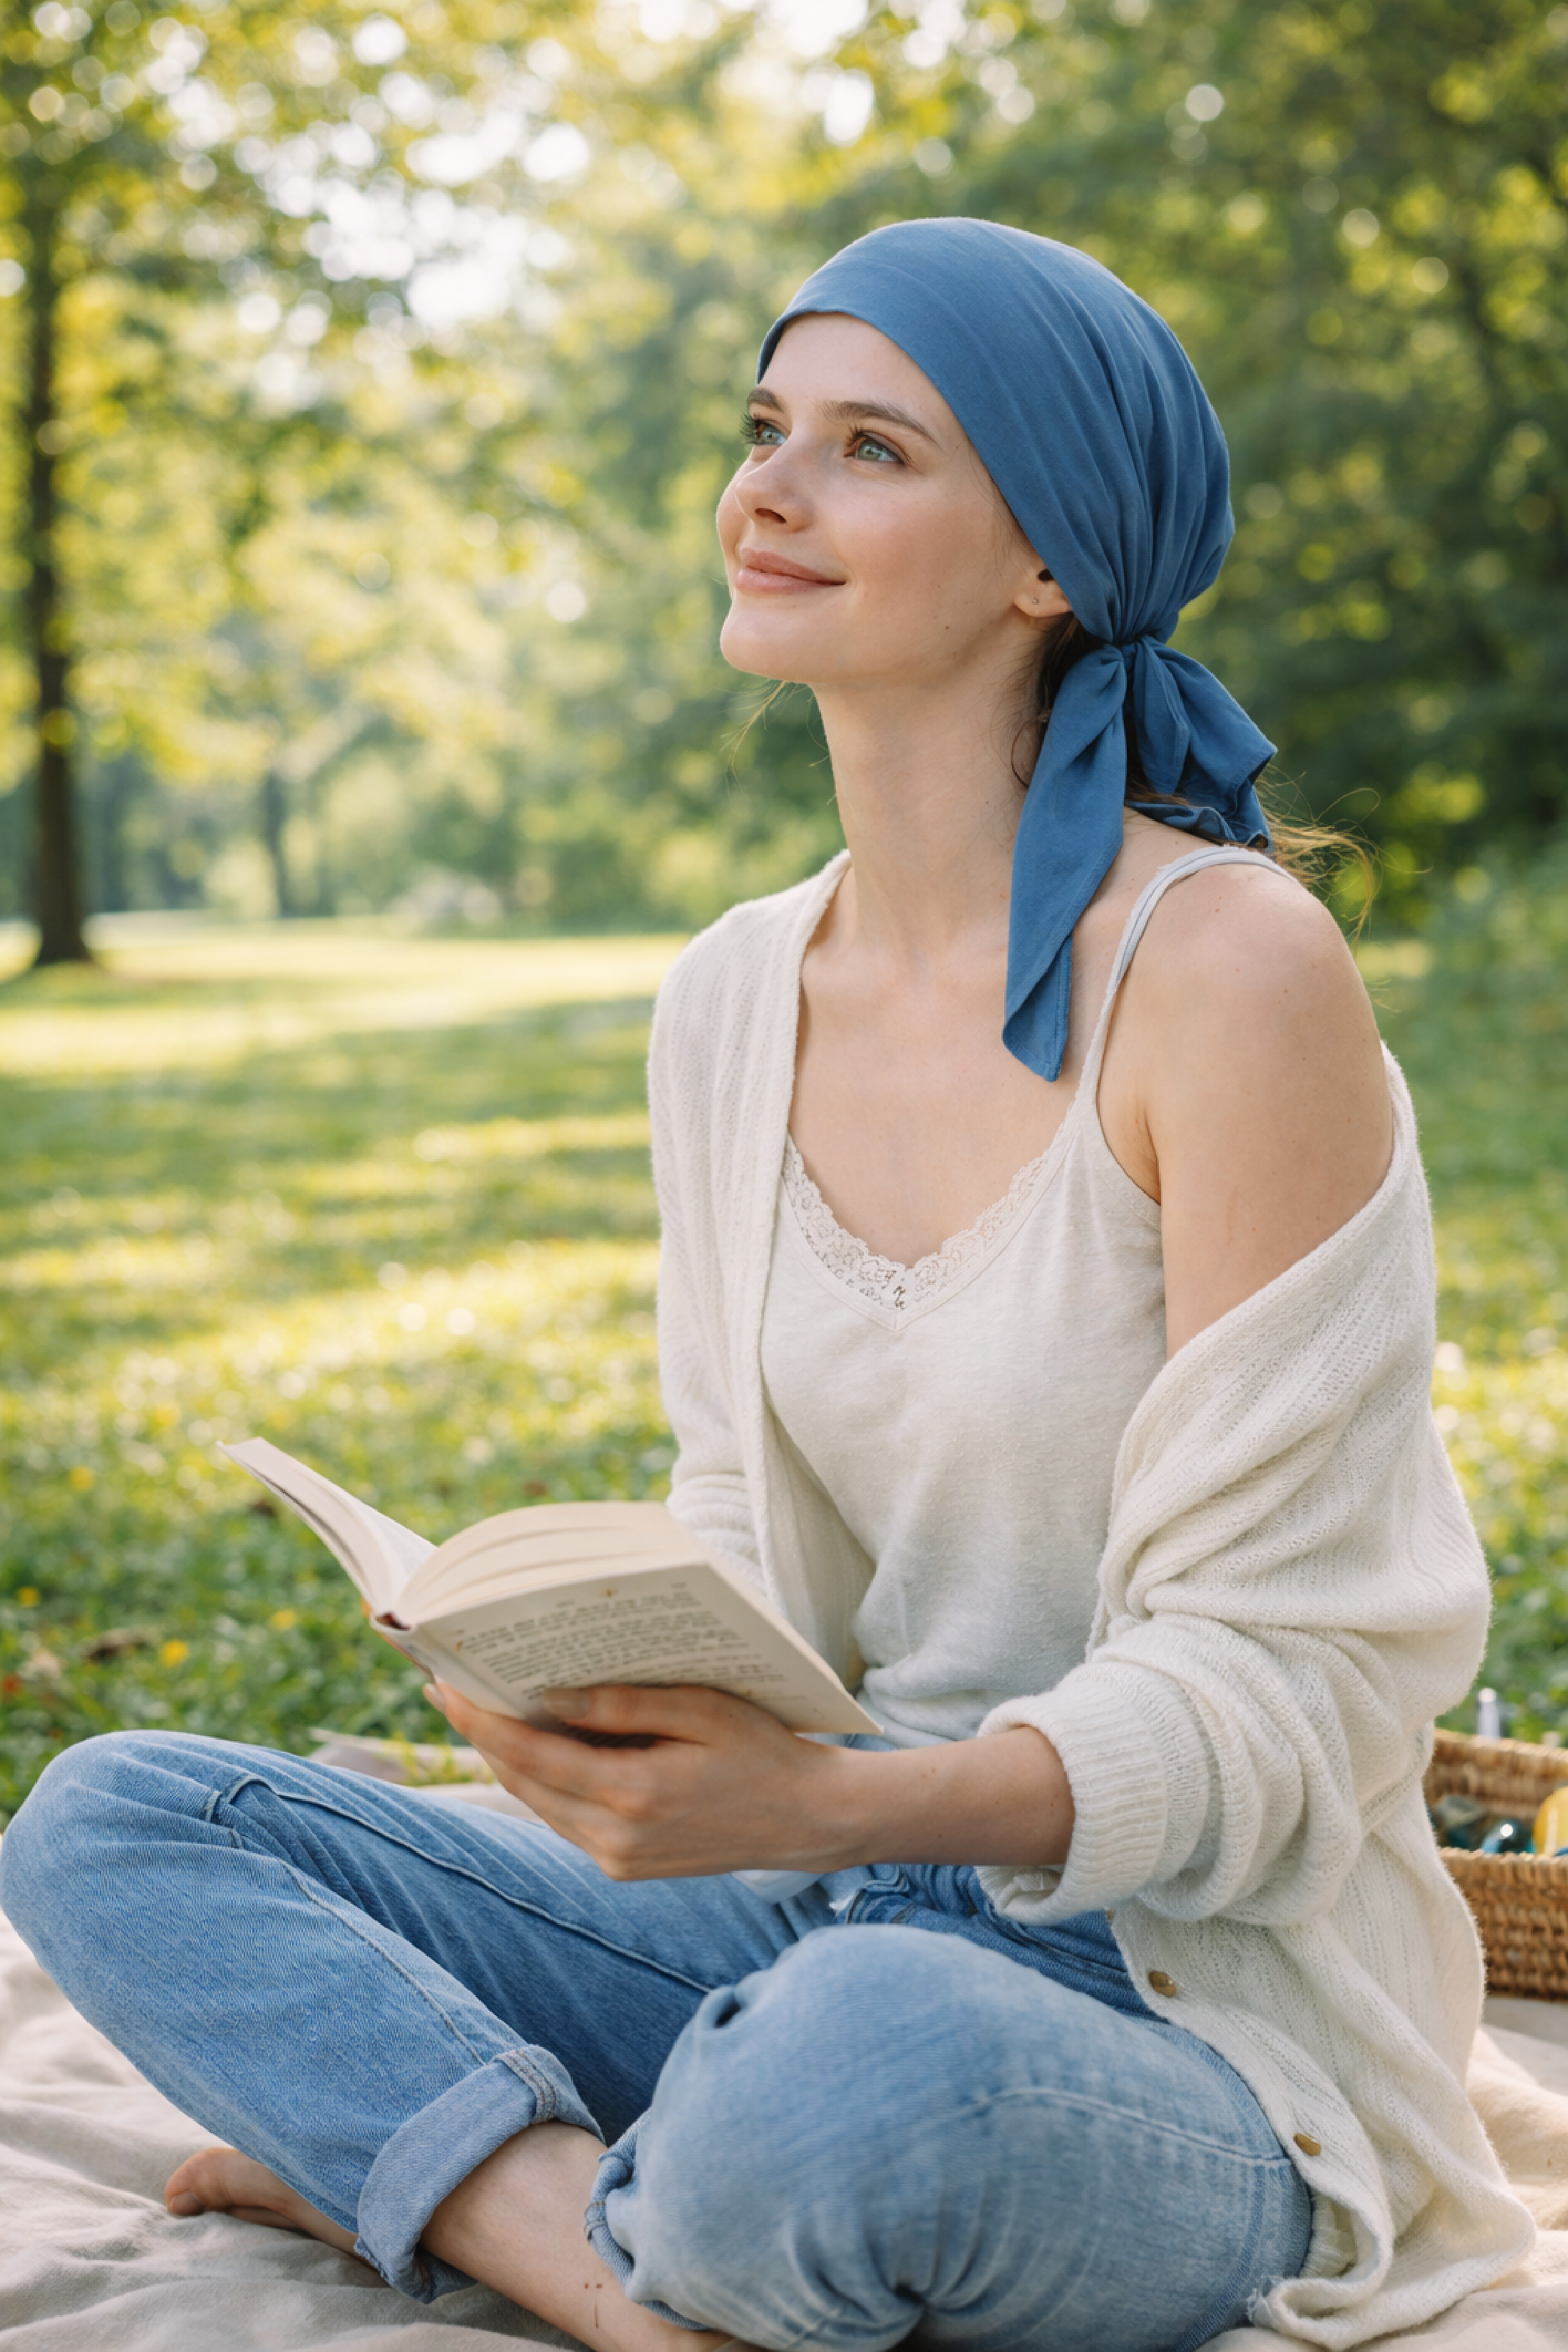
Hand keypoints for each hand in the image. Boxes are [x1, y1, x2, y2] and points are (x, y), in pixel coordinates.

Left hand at [424, 1682, 857, 1879]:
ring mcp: (616, 1860)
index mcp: (633, 1795)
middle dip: (480, 1732)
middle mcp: (614, 1838)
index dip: (479, 1718)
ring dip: (506, 1757)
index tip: (442, 1681)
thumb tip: (551, 1694)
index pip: (529, 1755)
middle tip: (446, 1684)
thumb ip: (625, 1703)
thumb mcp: (703, 1709)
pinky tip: (534, 1743)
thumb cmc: (763, 1750)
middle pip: (520, 1781)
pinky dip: (541, 1779)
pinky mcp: (622, 1867)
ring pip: (536, 1802)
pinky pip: (563, 1817)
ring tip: (479, 1706)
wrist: (806, 1821)